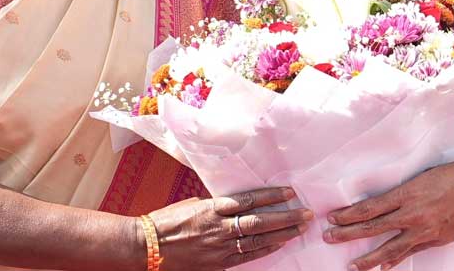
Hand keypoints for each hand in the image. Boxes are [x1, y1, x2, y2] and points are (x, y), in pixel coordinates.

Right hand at [152, 187, 311, 268]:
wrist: (148, 245)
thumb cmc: (168, 220)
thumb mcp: (195, 203)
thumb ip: (218, 203)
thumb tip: (239, 200)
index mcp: (212, 207)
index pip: (249, 200)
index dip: (271, 196)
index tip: (289, 191)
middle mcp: (219, 227)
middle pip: (259, 221)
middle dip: (285, 217)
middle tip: (305, 213)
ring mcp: (219, 247)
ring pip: (257, 239)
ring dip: (281, 234)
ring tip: (299, 228)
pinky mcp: (217, 263)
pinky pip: (247, 256)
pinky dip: (265, 249)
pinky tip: (279, 244)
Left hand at [323, 160, 453, 270]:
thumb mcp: (428, 174)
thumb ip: (409, 189)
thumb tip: (391, 200)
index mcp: (408, 193)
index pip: (370, 207)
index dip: (349, 215)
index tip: (333, 218)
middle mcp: (413, 214)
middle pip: (373, 228)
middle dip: (348, 235)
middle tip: (329, 239)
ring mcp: (425, 230)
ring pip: (390, 248)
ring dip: (368, 259)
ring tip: (352, 266)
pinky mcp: (438, 240)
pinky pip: (412, 252)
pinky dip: (396, 260)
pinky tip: (386, 267)